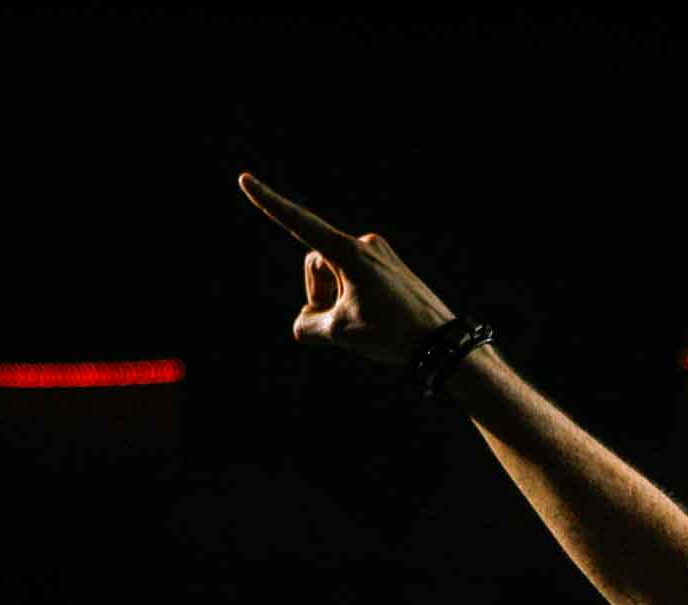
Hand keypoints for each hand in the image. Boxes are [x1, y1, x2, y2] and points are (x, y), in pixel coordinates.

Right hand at [237, 173, 454, 364]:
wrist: (443, 342)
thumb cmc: (393, 335)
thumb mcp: (341, 333)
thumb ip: (308, 324)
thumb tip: (306, 321)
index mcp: (349, 252)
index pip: (299, 223)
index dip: (269, 203)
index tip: (245, 180)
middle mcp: (364, 244)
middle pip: (317, 265)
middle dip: (320, 294)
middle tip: (345, 321)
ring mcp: (379, 253)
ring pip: (336, 274)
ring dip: (338, 299)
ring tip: (368, 322)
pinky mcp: (389, 265)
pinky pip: (355, 279)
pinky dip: (354, 299)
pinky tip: (378, 319)